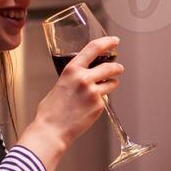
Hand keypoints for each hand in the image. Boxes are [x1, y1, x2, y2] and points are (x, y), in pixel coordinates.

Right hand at [18, 36, 123, 170]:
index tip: (114, 41)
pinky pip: (106, 98)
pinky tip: (91, 106)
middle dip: (117, 67)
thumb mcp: (60, 84)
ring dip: (112, 84)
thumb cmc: (51, 110)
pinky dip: (102, 100)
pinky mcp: (99, 105)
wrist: (51, 130)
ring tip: (106, 87)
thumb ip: (73, 77)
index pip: (93, 48)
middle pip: (110, 66)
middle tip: (118, 68)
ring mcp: (94, 92)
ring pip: (112, 83)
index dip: (107, 42)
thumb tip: (84, 75)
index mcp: (72, 70)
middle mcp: (84, 78)